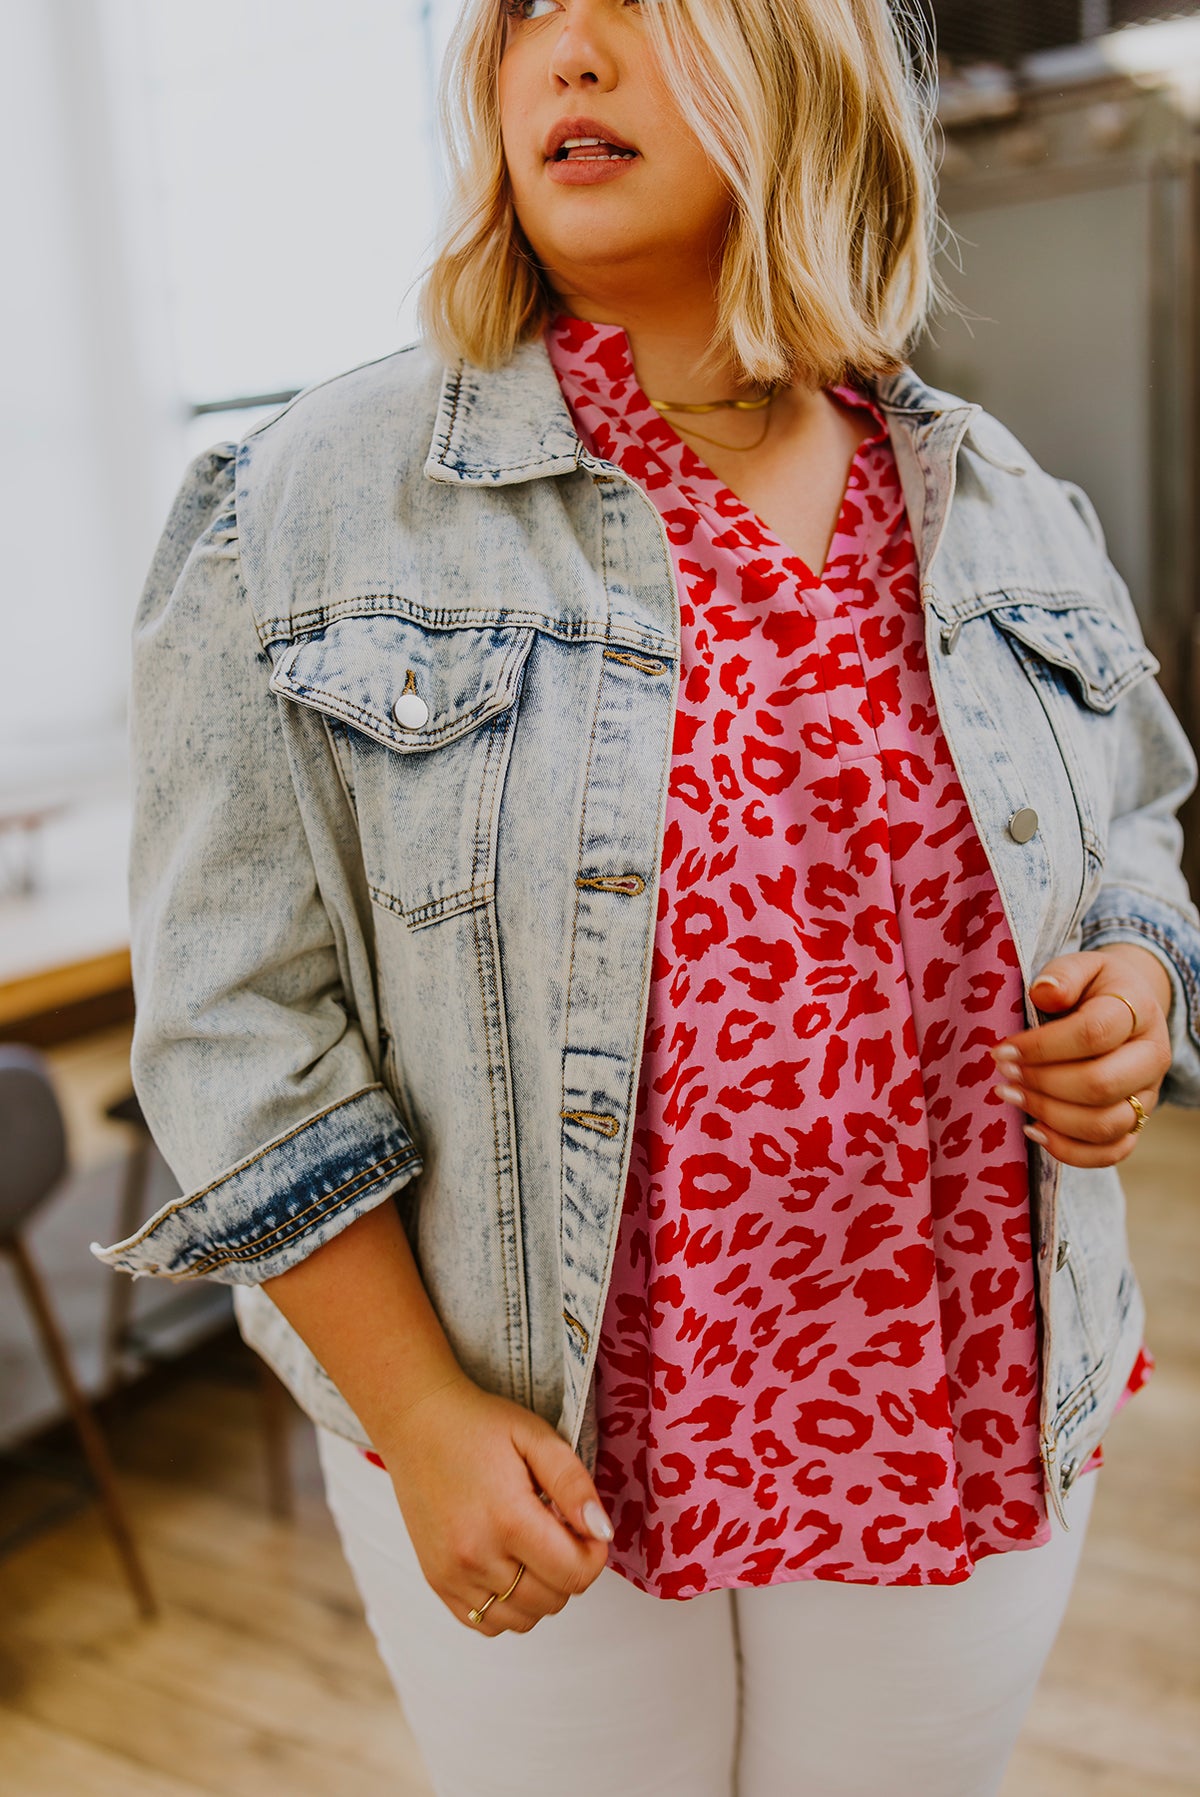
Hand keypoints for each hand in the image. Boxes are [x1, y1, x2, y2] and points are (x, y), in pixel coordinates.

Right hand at [375, 1374, 612, 1636]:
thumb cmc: (478, 1424)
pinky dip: (507, 1606)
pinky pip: (486, 1623)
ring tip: (532, 1545)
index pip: (574, 1574)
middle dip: (569, 1568)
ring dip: (540, 1591)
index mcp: (508, 1520)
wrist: (416, 1422)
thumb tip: (602, 1532)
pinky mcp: (437, 1582)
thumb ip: (574, 1485)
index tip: (586, 1528)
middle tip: (557, 1527)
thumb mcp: (536, 1437)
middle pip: (553, 1600)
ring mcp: (452, 1575)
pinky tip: (507, 1565)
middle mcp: (476, 1557)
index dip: (594, 1554)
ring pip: (523, 1619)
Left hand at [991, 945, 1171, 1167]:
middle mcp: (1151, 1058)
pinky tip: (1033, 1129)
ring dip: (1049, 1115)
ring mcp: (1146, 1096)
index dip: (1042, 1046)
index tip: (1002, 1048)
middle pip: (1100, 1084)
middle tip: (1003, 1073)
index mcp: (1139, 1012)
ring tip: (1010, 1095)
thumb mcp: (1081, 966)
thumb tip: (1045, 993)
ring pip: (1104, 1124)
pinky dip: (1069, 1150)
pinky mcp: (1136, 1123)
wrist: (1127, 1008)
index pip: (1093, 1034)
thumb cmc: (1094, 988)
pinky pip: (1110, 1152)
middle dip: (1042, 1083)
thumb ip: (1063, 975)